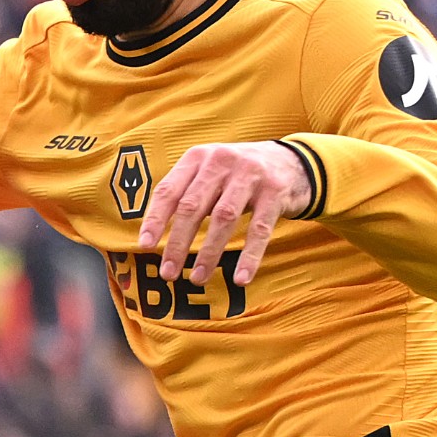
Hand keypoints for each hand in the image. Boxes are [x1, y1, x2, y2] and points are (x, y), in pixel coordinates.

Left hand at [135, 140, 311, 288]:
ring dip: (208, 252)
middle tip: (168, 273)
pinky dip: (249, 257)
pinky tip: (240, 279)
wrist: (291, 161)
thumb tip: (153, 235)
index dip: (155, 219)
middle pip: (193, 206)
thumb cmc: (238, 175)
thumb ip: (185, 192)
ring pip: (223, 218)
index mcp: (198, 157)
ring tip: (198, 278)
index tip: (145, 246)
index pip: (169, 190)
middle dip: (178, 243)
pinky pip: (259, 230)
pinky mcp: (275, 193)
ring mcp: (250, 176)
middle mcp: (222, 162)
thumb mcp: (209, 171)